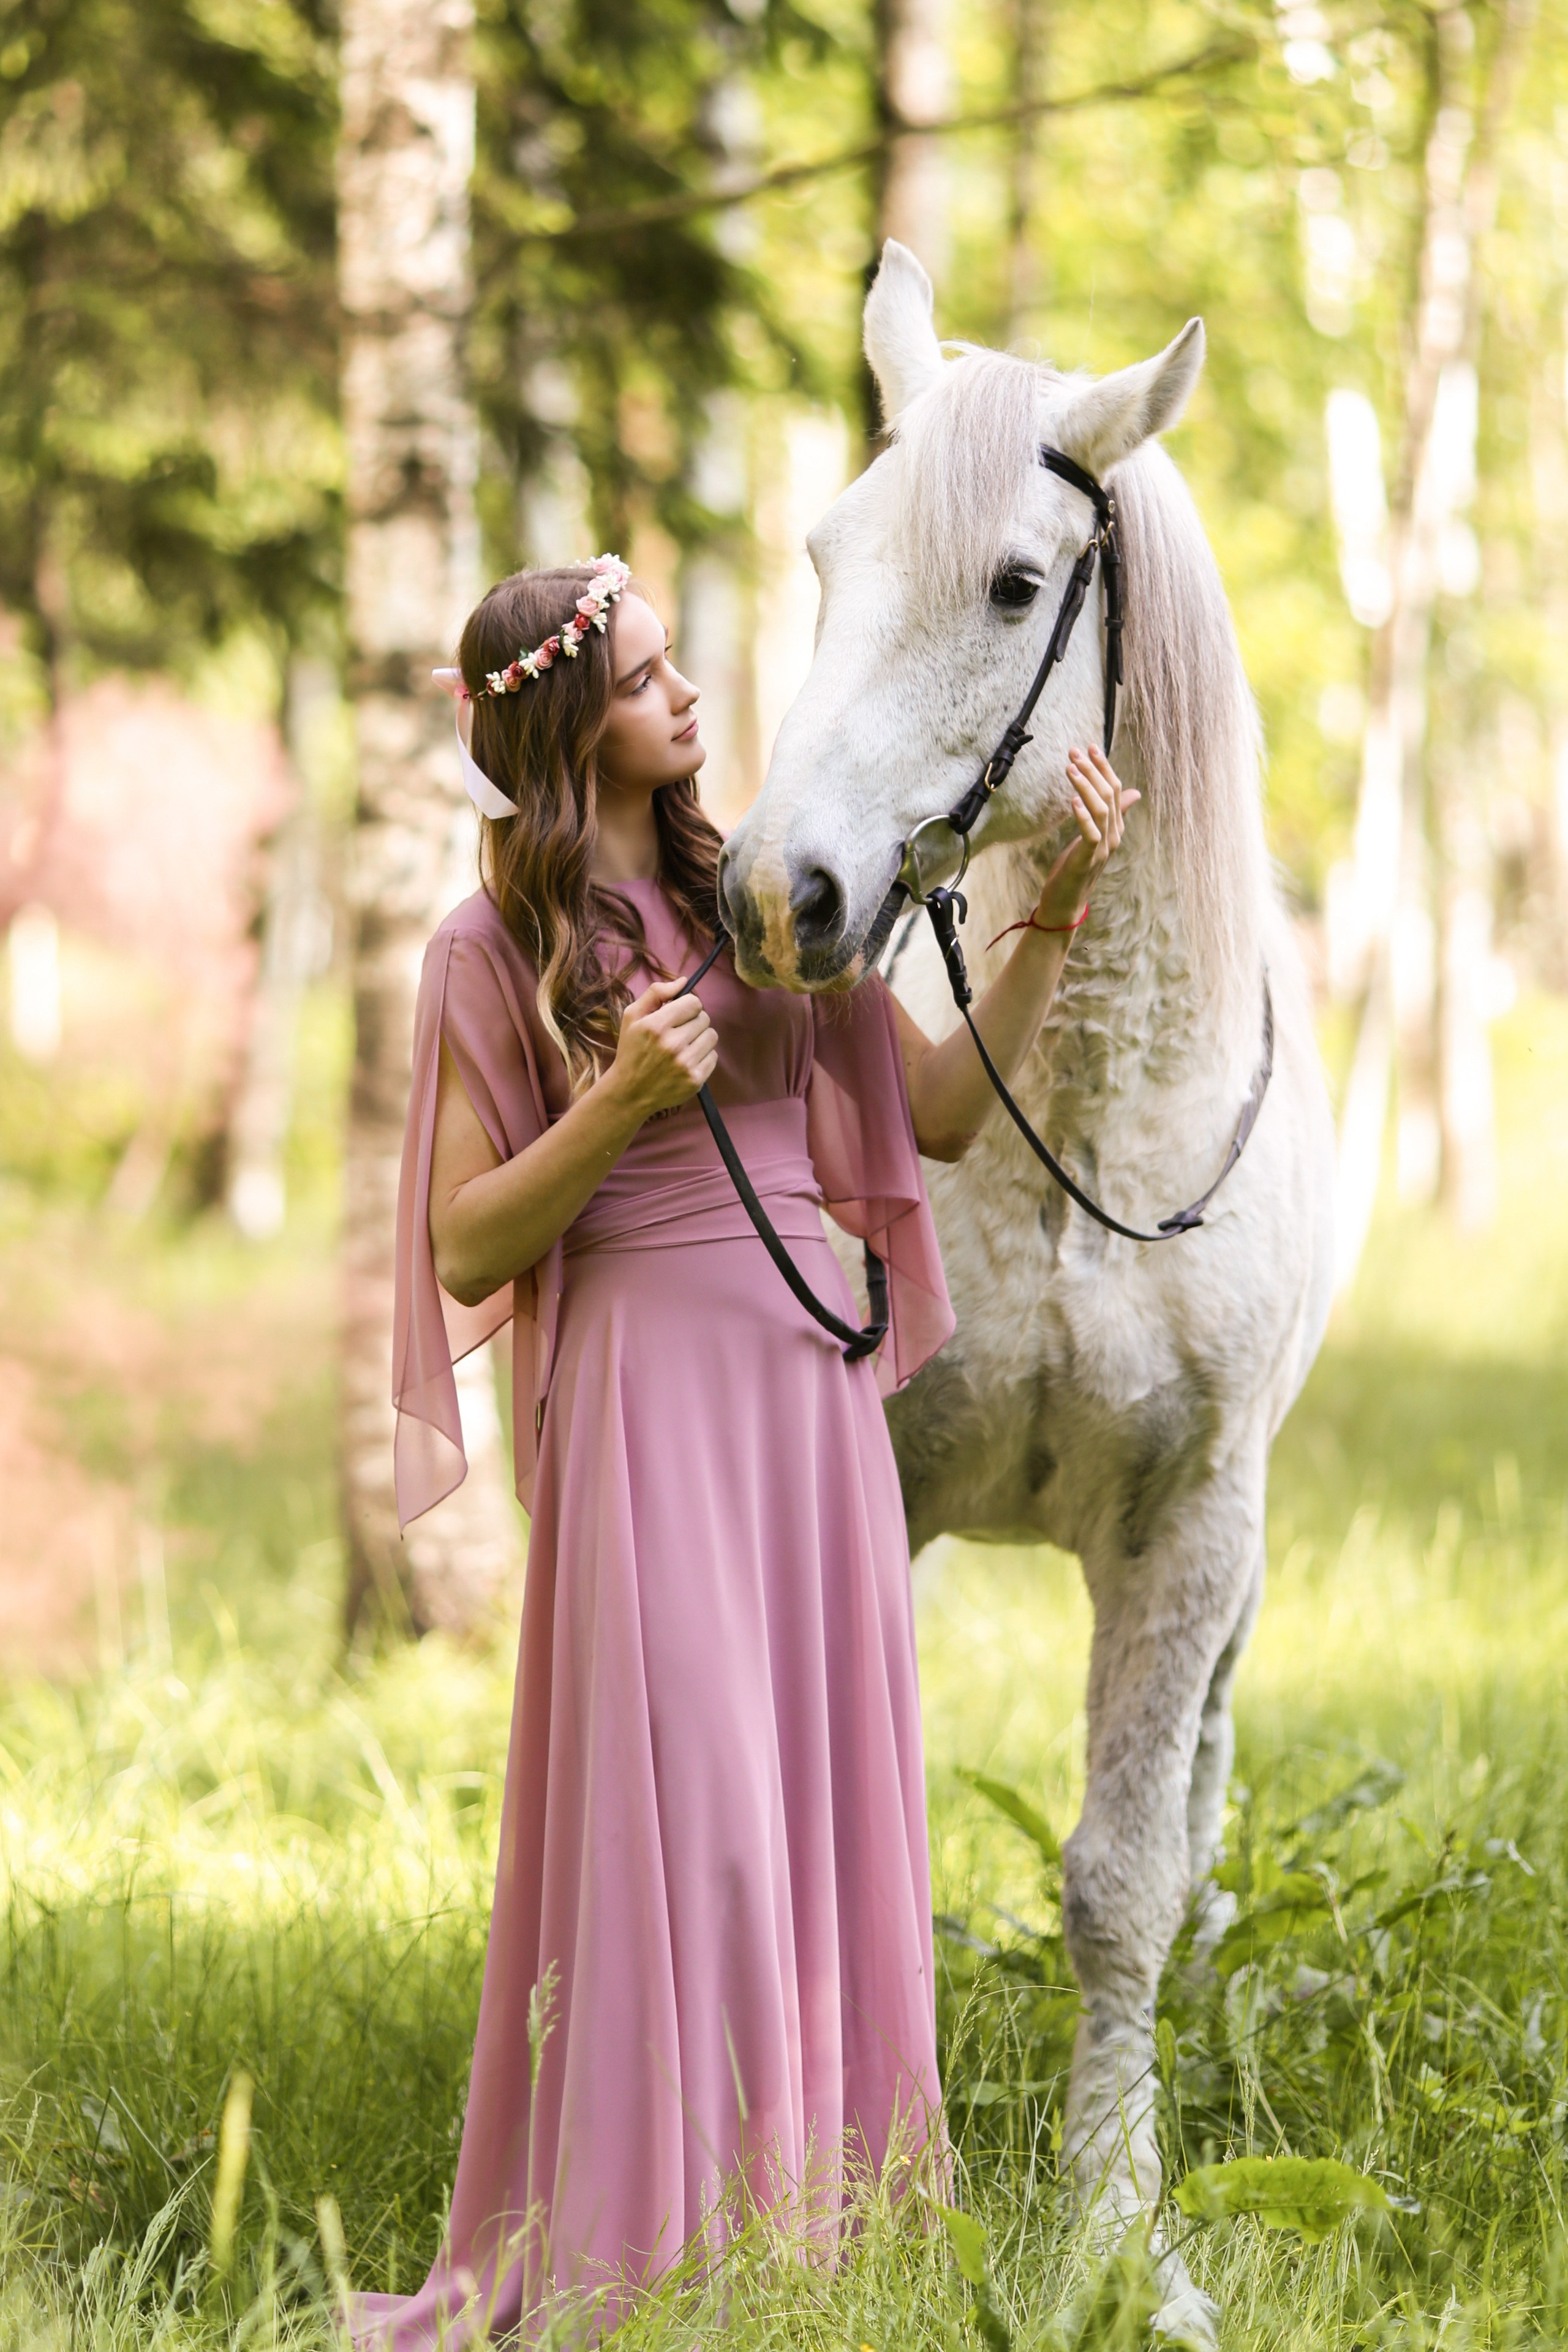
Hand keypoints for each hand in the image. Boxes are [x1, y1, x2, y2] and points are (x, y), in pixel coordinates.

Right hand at [604, 977, 717, 1120]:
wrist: (629, 1092)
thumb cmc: (631, 1050)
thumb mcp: (632, 1016)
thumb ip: (656, 993)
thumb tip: (684, 982)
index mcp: (656, 1025)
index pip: (694, 1002)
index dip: (687, 1006)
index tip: (679, 1014)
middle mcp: (672, 1044)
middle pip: (704, 1018)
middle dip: (693, 1021)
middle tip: (679, 1032)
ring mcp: (685, 1064)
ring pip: (712, 1036)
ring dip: (700, 1038)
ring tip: (684, 1046)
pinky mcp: (695, 1080)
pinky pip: (713, 1056)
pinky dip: (703, 1056)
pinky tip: (687, 1060)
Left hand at [1032, 745, 1139, 929]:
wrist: (1065, 900)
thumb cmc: (1076, 866)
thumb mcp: (1094, 835)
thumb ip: (1111, 813)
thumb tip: (1134, 792)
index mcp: (1116, 827)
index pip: (1117, 790)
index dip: (1104, 767)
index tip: (1090, 746)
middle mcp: (1114, 836)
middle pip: (1110, 795)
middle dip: (1093, 770)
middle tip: (1074, 752)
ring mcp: (1103, 848)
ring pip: (1102, 810)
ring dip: (1085, 787)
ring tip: (1070, 769)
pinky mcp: (1088, 860)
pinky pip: (1091, 834)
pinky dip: (1083, 816)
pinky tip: (1072, 800)